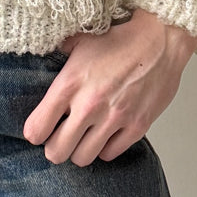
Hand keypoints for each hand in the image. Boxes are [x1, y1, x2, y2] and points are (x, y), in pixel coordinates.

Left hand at [23, 8, 196, 166]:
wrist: (161, 39)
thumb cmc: (121, 39)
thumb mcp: (81, 41)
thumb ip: (60, 53)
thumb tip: (47, 53)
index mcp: (69, 84)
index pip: (37, 128)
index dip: (34, 132)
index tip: (39, 130)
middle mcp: (89, 105)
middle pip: (56, 152)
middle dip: (54, 148)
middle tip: (59, 139)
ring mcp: (114, 118)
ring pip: (83, 158)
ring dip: (79, 150)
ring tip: (82, 138)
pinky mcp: (137, 126)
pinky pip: (110, 154)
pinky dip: (105, 148)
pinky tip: (105, 134)